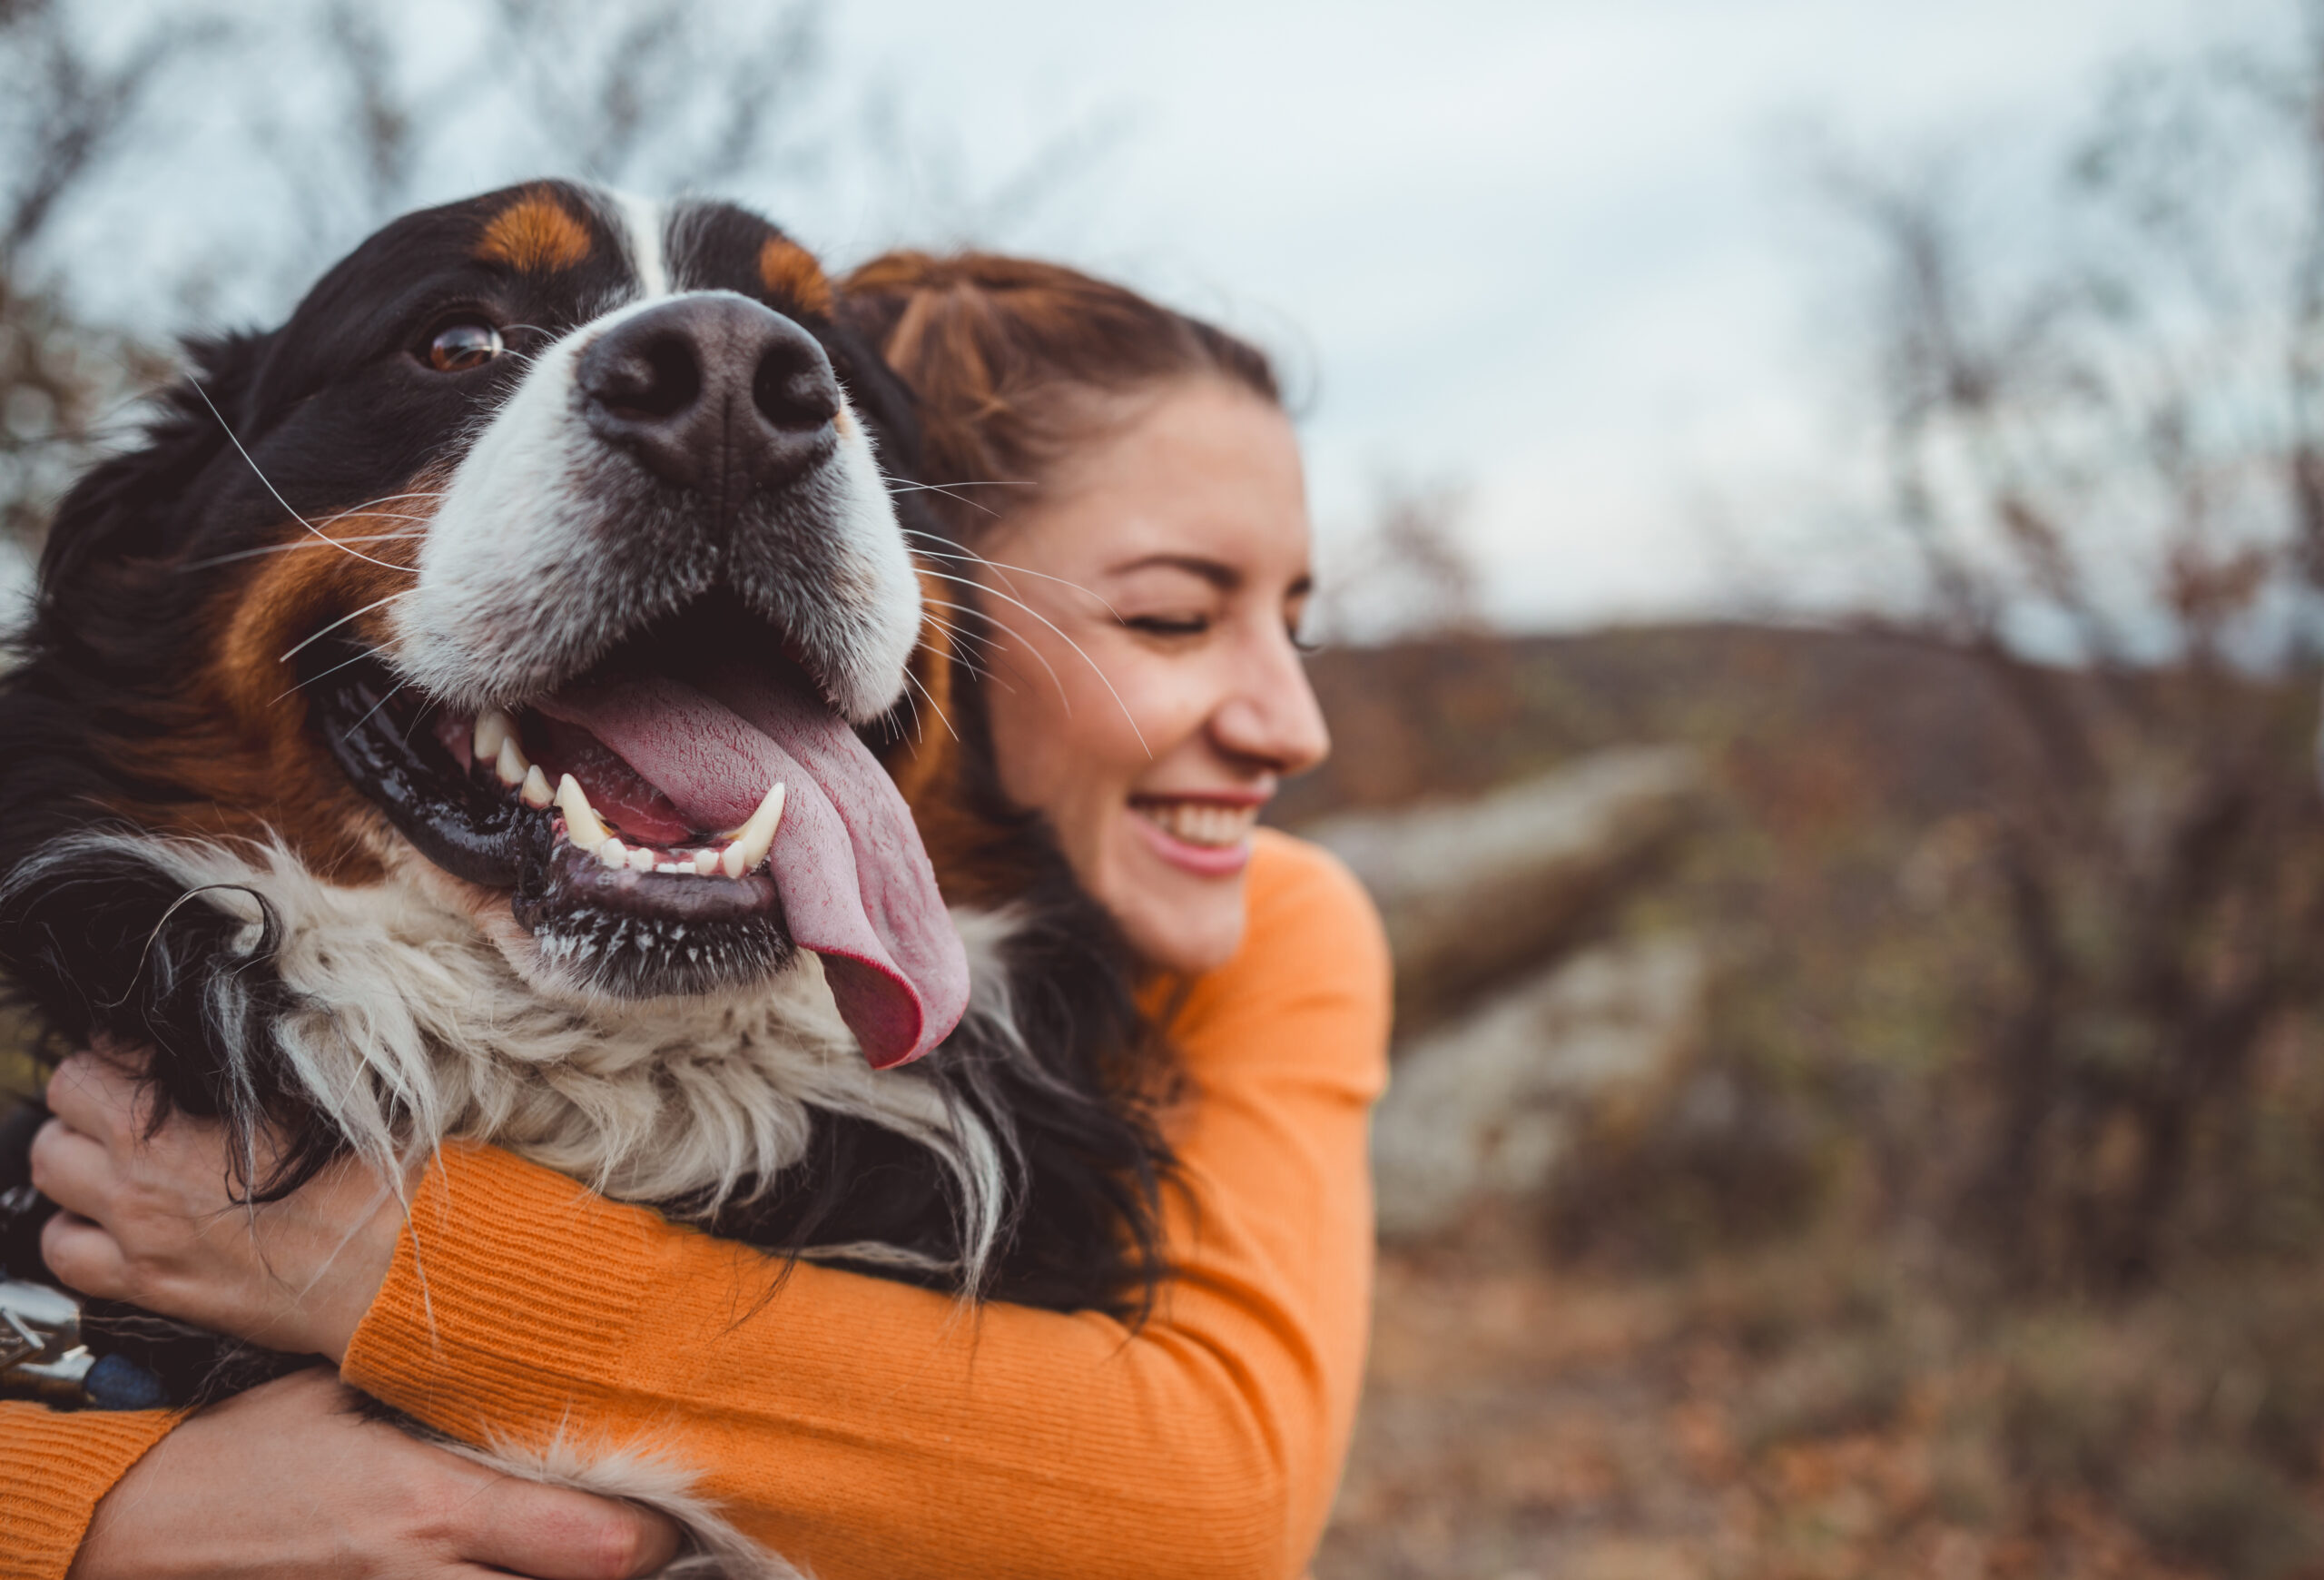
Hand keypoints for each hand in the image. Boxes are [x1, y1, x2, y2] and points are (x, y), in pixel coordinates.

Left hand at [31, 1049, 401, 1360]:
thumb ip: (246, 1066)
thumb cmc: (364, 1176)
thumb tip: (219, 1036)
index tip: (155, 1054)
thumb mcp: (313, 1094)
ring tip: (117, 1154)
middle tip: (132, 1096)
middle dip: (90, 1094)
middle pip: (60, 1111)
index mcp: (168, 1129)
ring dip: (76, 1158)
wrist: (387, 1267)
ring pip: (51, 1179)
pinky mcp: (148, 1285)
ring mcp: (137, 1238)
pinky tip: (113, 1218)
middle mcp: (137, 1182)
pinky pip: (66, 1254)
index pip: (95, 1060)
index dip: (123, 1048)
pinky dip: (76, 1230)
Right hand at [69, 1368, 682, 1579]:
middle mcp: (427, 1576)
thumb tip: (528, 1358)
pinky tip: (531, 1568)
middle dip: (631, 1571)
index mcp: (434, 1505)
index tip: (675, 1503)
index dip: (653, 1535)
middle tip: (659, 1538)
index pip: (594, 1546)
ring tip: (604, 1555)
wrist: (142, 1529)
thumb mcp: (345, 1395)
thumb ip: (440, 1394)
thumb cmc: (246, 1450)